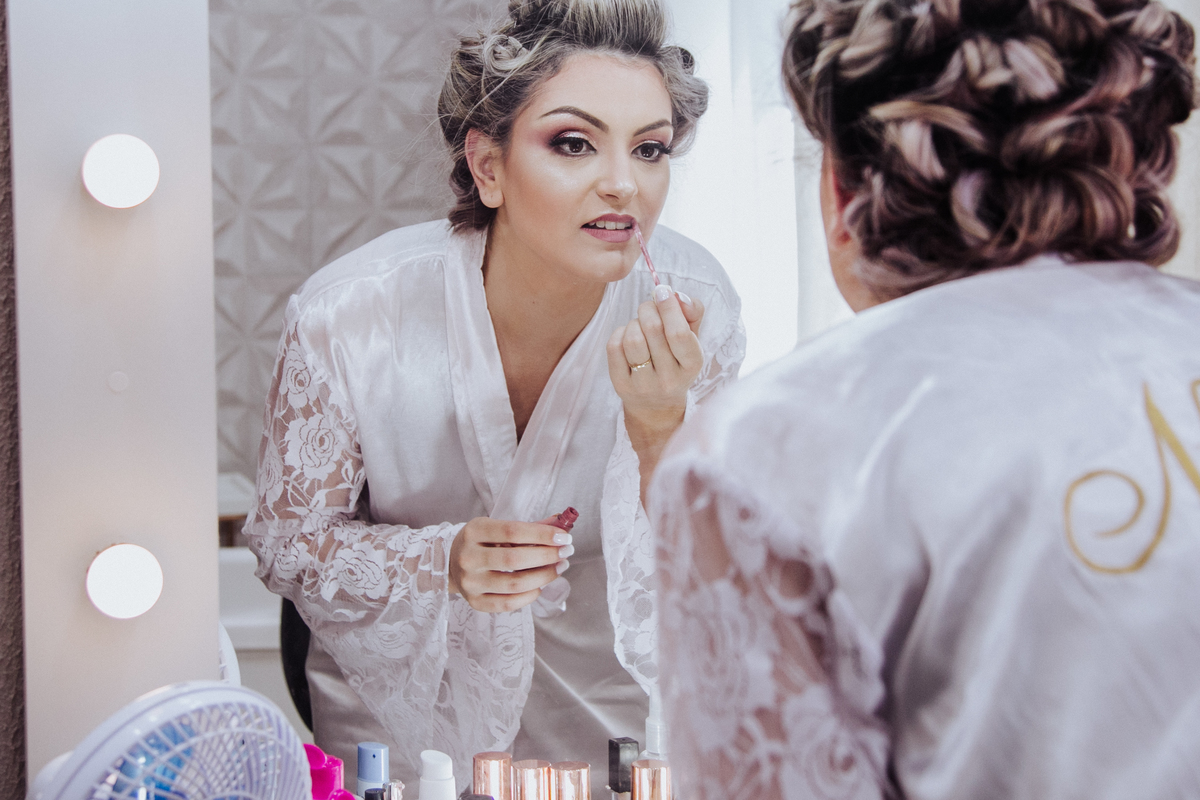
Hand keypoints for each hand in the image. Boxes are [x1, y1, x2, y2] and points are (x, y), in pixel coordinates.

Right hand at [448, 514, 573, 612]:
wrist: (452, 563)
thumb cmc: (482, 542)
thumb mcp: (498, 527)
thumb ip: (529, 527)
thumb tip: (562, 526)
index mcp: (474, 531)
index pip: (512, 531)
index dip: (541, 535)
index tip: (564, 537)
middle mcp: (469, 557)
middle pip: (515, 559)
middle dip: (547, 556)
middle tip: (566, 553)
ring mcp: (470, 582)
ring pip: (514, 584)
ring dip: (544, 576)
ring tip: (559, 568)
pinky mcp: (475, 602)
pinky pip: (508, 604)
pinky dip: (530, 595)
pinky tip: (540, 586)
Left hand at [607, 285, 703, 425]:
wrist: (657, 405)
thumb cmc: (676, 361)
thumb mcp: (692, 339)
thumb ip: (692, 313)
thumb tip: (678, 296)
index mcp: (692, 365)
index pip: (679, 333)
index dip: (669, 307)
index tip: (662, 291)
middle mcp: (669, 379)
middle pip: (653, 330)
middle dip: (648, 308)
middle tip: (649, 306)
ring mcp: (644, 385)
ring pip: (632, 339)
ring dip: (634, 323)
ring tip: (640, 326)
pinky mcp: (622, 386)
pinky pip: (614, 347)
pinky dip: (620, 333)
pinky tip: (627, 336)